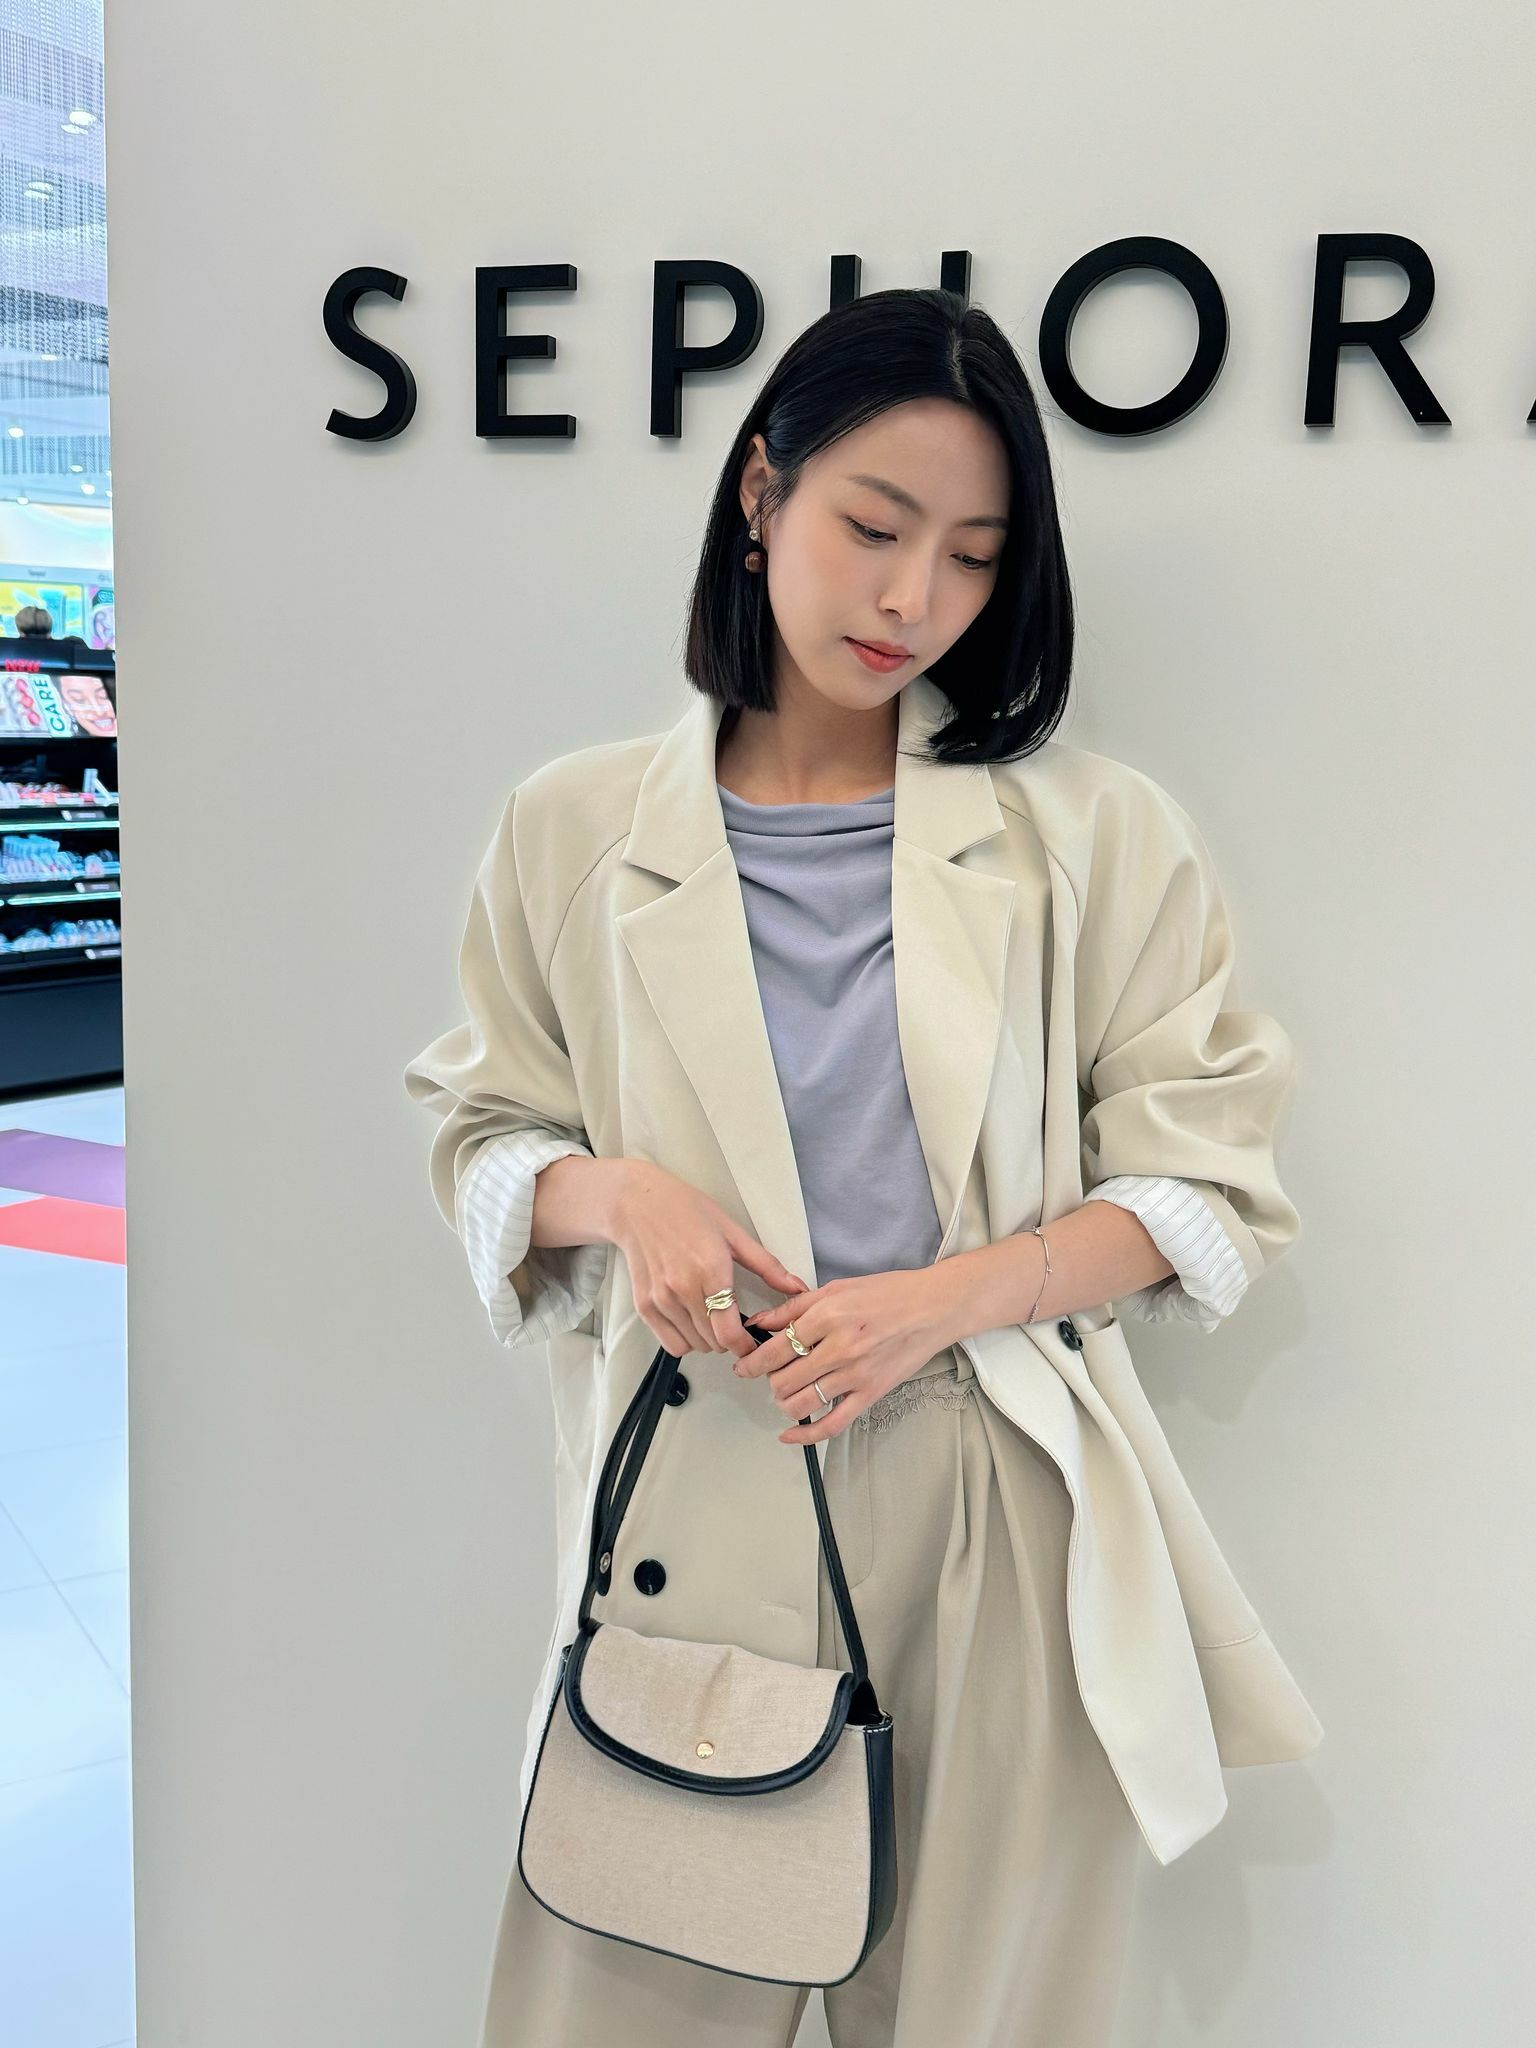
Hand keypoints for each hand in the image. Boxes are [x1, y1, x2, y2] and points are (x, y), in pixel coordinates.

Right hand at [610, 1160, 808, 1360]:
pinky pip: (671, 1343)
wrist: (638, 1204)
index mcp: (710, 1271)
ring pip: (694, 1346)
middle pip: (714, 1343)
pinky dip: (685, 1340)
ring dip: (709, 1340)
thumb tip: (797, 1288)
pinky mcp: (644, 1305)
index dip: (746, 1345)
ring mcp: (660, 1299)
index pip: (729, 1333)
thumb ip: (767, 1266)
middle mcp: (682, 1289)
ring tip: (713, 1318)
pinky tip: (691, 1320)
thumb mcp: (733, 1233)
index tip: (753, 1343)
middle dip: (731, 1339)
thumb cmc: (687, 1211)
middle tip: (736, 1324)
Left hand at [735, 1268, 956, 1444]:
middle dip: (768, 1380)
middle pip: (784, 1378)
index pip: (776, 1347)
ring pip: (801, 1403)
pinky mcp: (871, 1393)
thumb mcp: (837, 1288)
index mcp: (828, 1315)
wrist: (933, 1308)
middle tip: (769, 1375)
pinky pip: (833, 1424)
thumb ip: (794, 1306)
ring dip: (783, 1402)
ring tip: (784, 1392)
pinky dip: (806, 1435)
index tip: (743, 1366)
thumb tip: (760, 1321)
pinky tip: (788, 1435)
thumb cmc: (888, 1293)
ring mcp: (856, 1374)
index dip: (753, 1361)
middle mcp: (840, 1347)